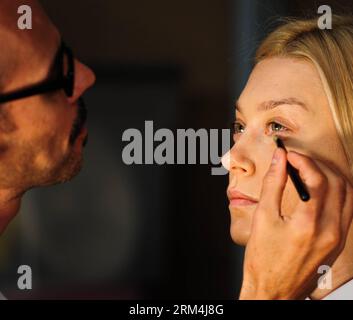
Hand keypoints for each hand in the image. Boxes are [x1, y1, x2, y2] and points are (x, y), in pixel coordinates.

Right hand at [239, 148, 352, 299]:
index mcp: (309, 224)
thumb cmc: (263, 260)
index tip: (288, 155)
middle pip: (337, 182)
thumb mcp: (263, 218)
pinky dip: (337, 191)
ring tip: (309, 170)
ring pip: (348, 194)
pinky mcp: (338, 242)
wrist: (273, 290)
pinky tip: (320, 189)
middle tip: (297, 160)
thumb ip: (273, 184)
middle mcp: (330, 230)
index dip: (302, 160)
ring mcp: (338, 237)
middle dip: (317, 164)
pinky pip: (347, 208)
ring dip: (330, 175)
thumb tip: (279, 160)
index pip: (316, 178)